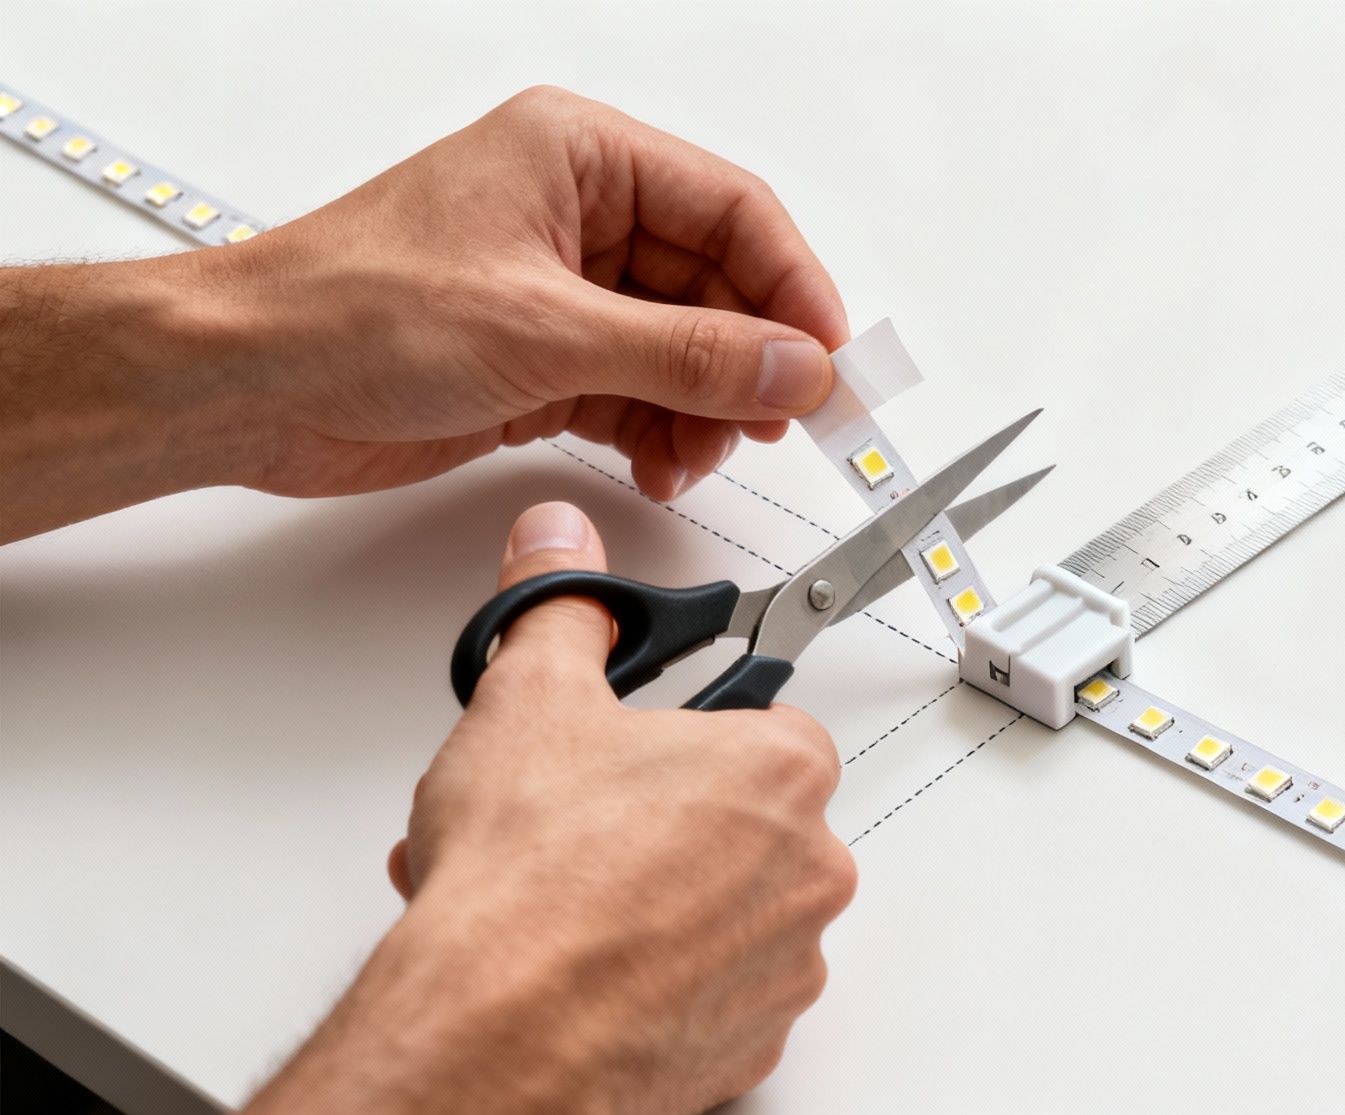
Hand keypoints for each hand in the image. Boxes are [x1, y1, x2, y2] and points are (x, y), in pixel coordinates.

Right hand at [202, 502, 855, 1114]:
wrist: (498, 1037)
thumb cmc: (528, 883)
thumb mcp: (526, 698)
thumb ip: (558, 609)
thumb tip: (560, 549)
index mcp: (781, 771)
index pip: (768, 724)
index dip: (689, 731)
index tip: (641, 746)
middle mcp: (807, 870)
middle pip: (741, 821)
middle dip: (654, 820)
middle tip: (570, 825)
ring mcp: (783, 966)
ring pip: (721, 912)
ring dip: (648, 901)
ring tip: (547, 898)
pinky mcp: (747, 1046)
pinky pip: (707, 996)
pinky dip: (649, 982)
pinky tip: (570, 966)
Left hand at [214, 86, 849, 499]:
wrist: (248, 385)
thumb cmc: (351, 311)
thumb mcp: (547, 331)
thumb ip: (689, 354)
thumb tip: (795, 366)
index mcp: (579, 156)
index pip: (732, 211)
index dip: (793, 286)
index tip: (831, 360)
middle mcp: (577, 216)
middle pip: (716, 286)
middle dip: (749, 361)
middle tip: (786, 422)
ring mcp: (561, 292)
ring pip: (683, 348)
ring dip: (705, 408)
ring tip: (700, 452)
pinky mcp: (542, 359)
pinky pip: (640, 391)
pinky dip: (662, 431)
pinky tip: (661, 462)